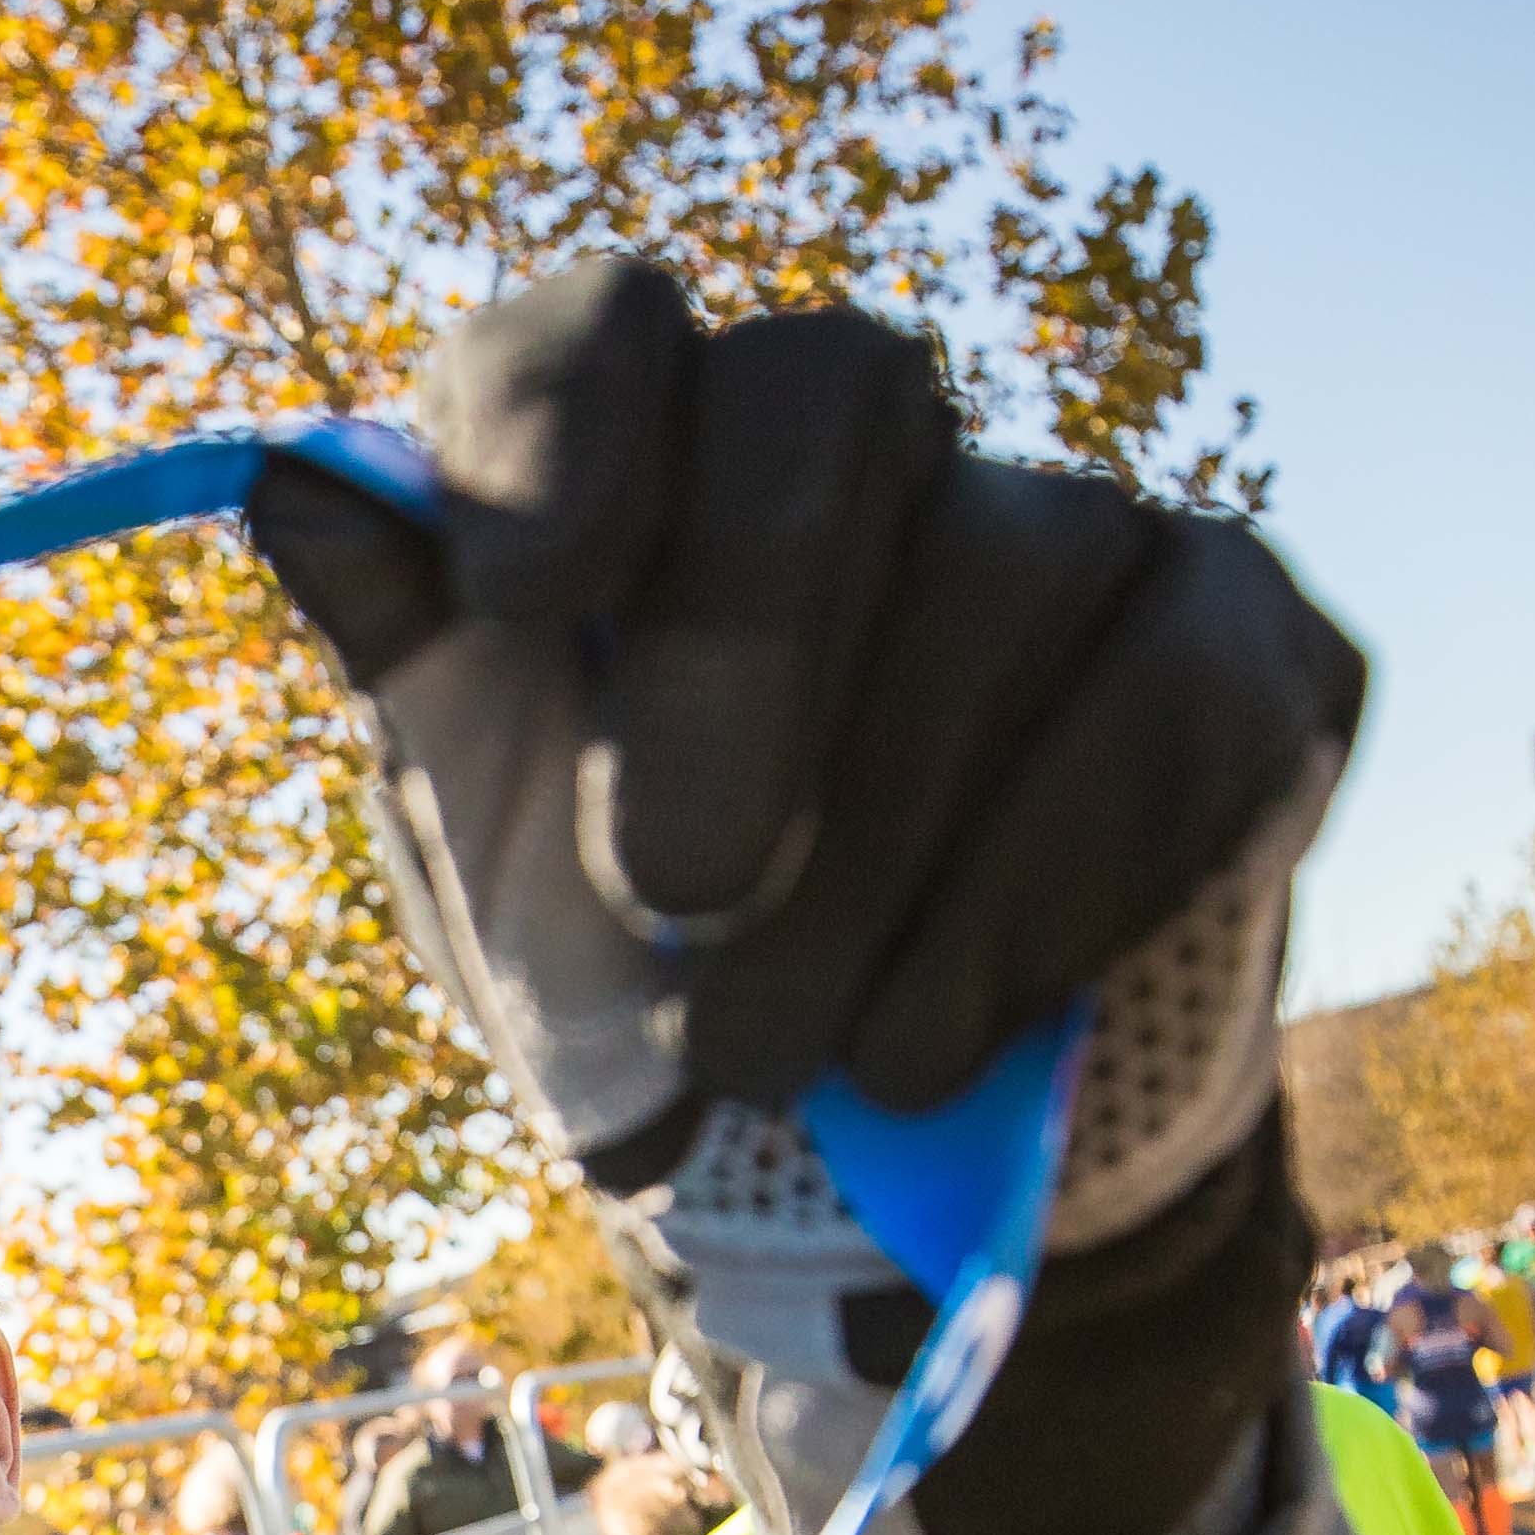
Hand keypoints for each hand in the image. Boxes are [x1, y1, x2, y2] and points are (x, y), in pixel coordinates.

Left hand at [252, 259, 1361, 1534]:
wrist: (858, 1211)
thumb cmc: (646, 1003)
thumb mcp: (494, 871)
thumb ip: (421, 682)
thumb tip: (294, 487)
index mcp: (659, 474)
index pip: (607, 323)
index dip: (565, 420)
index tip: (519, 595)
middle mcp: (874, 456)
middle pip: (830, 397)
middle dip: (736, 658)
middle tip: (671, 895)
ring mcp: (1076, 532)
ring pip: (1006, 573)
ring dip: (874, 866)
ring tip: (787, 1059)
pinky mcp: (1240, 652)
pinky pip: (1159, 708)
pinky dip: (1033, 898)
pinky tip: (942, 1035)